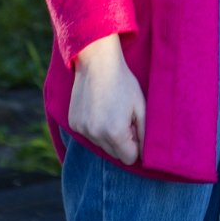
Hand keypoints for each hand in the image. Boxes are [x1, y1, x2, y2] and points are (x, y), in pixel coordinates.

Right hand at [69, 35, 146, 164]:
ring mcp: (81, 130)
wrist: (97, 63)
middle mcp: (95, 135)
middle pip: (114, 154)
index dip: (136, 145)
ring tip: (111, 111)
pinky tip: (98, 109)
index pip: (129, 158)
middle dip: (122, 142)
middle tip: (124, 117)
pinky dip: (95, 128)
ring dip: (108, 135)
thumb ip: (145, 134)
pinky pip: (89, 135)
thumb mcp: (141, 106)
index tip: (135, 127)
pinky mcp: (73, 124)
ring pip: (101, 146)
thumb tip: (146, 156)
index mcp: (115, 132)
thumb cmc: (123, 83)